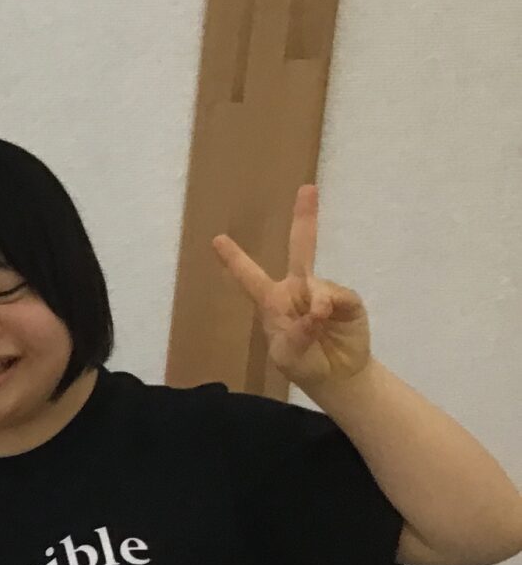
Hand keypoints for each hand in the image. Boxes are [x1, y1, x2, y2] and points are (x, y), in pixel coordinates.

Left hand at [214, 184, 371, 387]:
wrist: (337, 375)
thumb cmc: (303, 363)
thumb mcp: (287, 355)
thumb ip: (296, 333)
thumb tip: (315, 309)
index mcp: (272, 301)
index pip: (249, 278)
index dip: (234, 259)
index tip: (217, 239)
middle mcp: (297, 289)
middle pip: (300, 249)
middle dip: (305, 219)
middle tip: (307, 189)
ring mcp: (323, 291)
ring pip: (315, 283)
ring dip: (314, 304)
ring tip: (317, 324)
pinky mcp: (346, 299)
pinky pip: (336, 295)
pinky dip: (329, 307)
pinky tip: (327, 319)